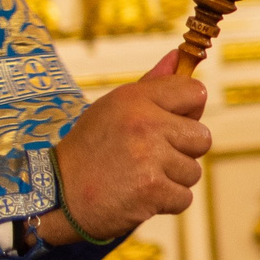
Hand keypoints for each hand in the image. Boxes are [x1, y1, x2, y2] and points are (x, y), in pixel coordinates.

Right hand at [46, 51, 209, 244]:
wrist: (58, 196)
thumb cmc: (90, 149)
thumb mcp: (113, 108)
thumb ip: (152, 85)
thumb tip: (178, 56)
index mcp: (135, 98)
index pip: (196, 92)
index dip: (188, 112)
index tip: (170, 125)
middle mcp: (145, 123)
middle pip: (202, 137)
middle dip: (182, 152)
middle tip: (149, 158)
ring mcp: (149, 158)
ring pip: (193, 171)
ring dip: (172, 179)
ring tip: (139, 177)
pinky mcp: (152, 190)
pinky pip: (184, 197)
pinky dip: (165, 202)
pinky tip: (139, 195)